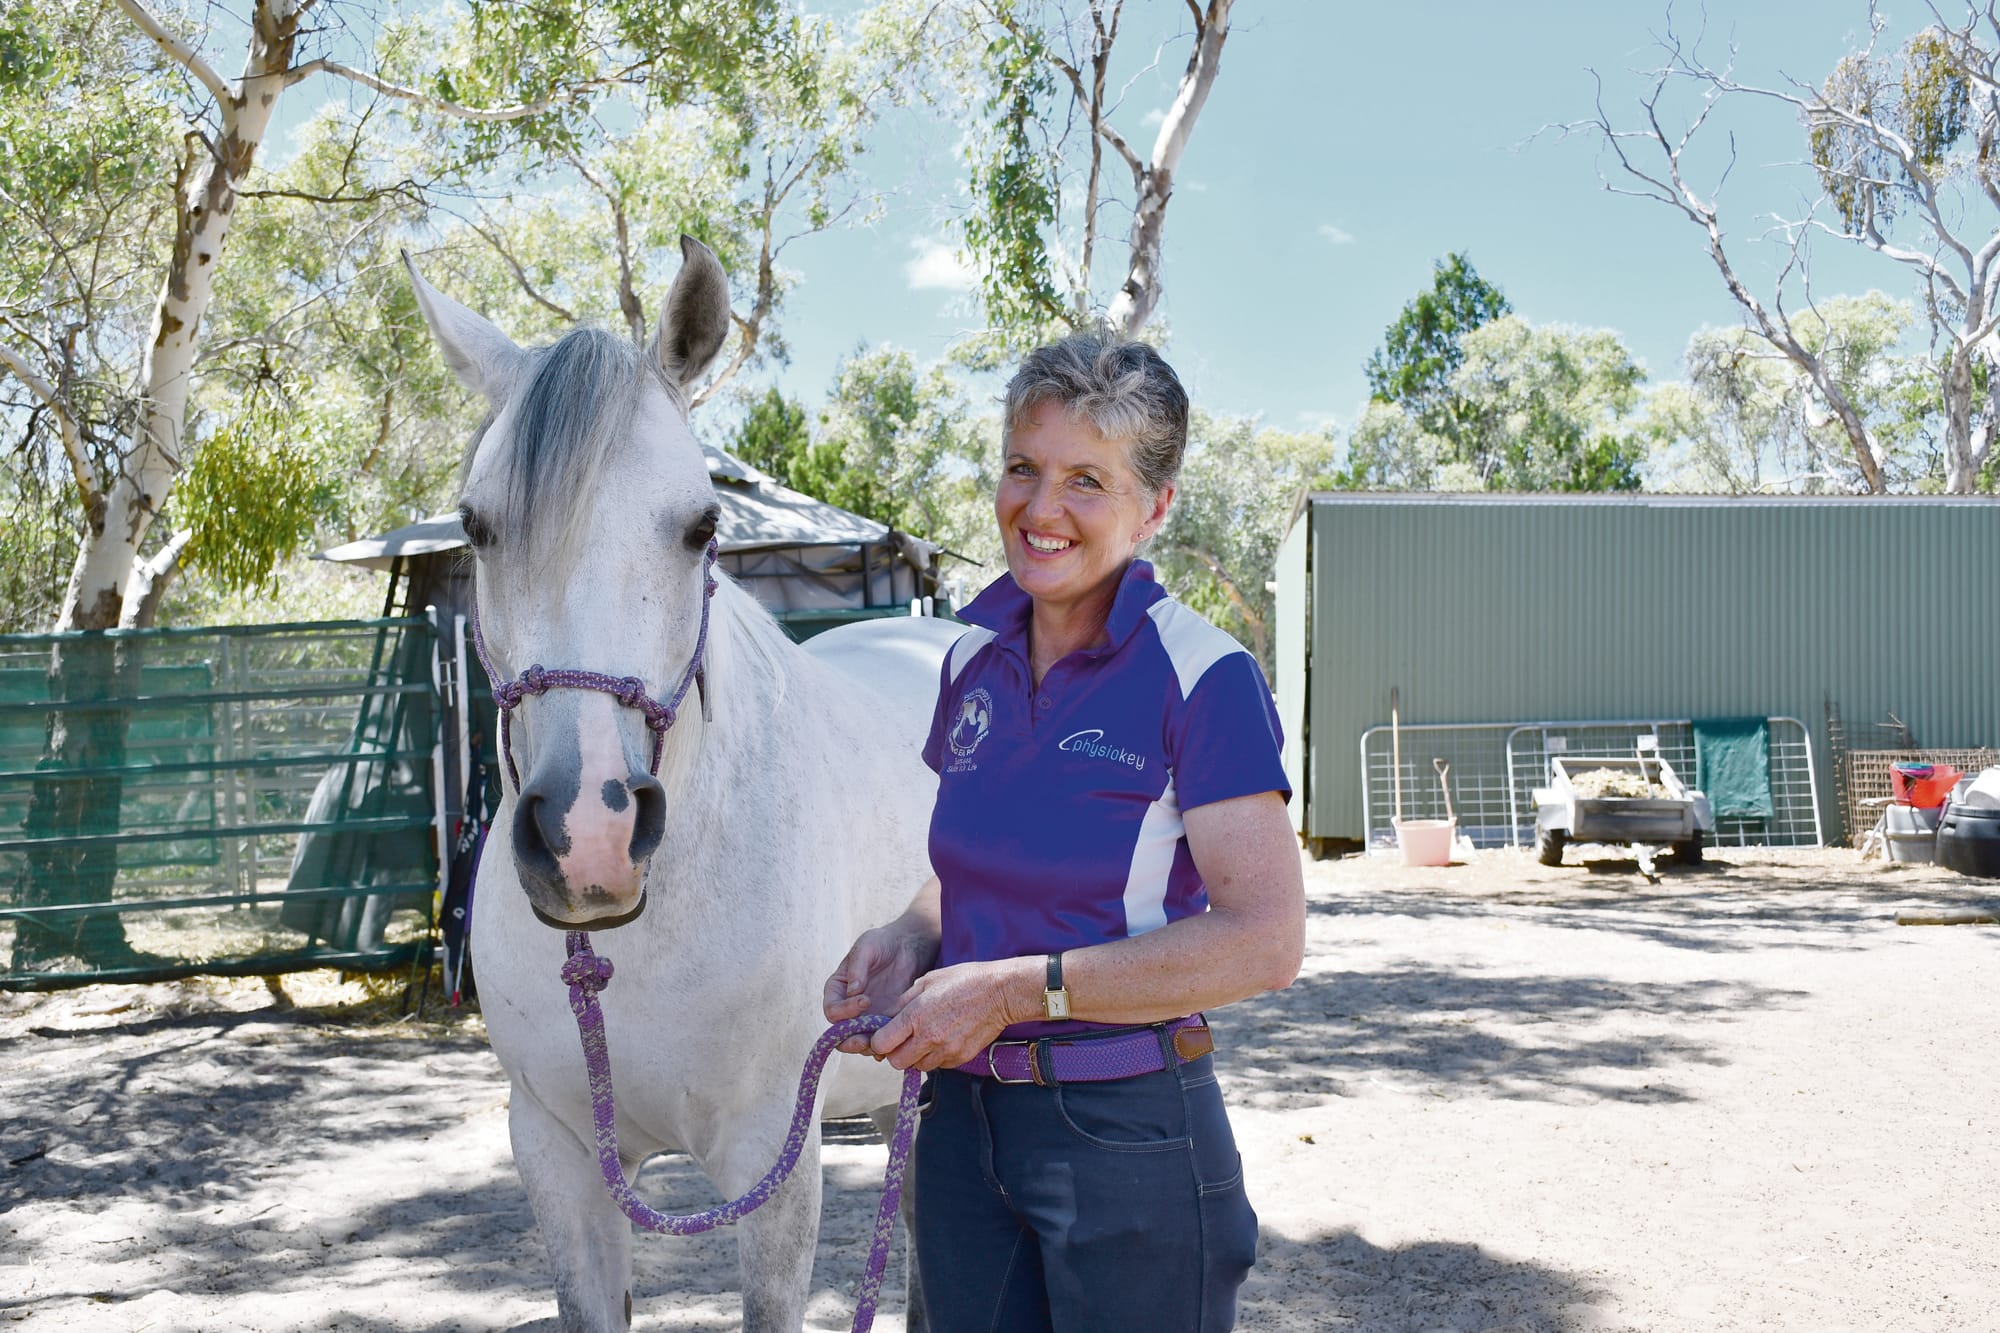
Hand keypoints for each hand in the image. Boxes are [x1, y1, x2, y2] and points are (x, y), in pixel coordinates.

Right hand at [823, 923, 936, 1053]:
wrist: (907, 947)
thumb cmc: (882, 942)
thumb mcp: (867, 946)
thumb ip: (857, 967)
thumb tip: (853, 991)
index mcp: (837, 989)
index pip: (832, 1009)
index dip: (844, 1011)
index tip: (865, 1000)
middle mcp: (847, 1007)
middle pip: (840, 1034)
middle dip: (851, 1041)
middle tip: (866, 1040)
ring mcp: (865, 1016)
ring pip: (860, 1041)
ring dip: (869, 1046)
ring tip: (884, 1042)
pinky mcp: (884, 1021)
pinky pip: (880, 1039)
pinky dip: (885, 1044)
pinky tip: (896, 1040)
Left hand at [867, 956, 1038, 1071]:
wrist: (1000, 992)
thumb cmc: (964, 980)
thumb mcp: (927, 981)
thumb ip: (902, 1002)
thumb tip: (886, 1016)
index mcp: (915, 1016)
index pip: (881, 1043)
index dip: (879, 1040)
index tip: (884, 1034)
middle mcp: (928, 1037)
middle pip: (896, 1062)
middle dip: (895, 1052)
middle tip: (903, 1039)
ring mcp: (946, 1050)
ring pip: (917, 1066)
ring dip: (915, 1056)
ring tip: (925, 1037)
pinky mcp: (960, 1058)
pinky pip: (938, 1065)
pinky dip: (935, 1057)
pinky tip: (943, 1039)